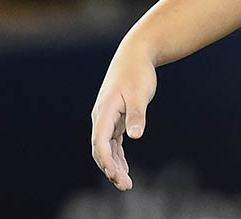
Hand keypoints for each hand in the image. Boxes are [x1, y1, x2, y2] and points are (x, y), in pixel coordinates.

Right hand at [90, 38, 157, 190]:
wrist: (136, 55)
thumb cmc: (138, 72)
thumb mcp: (140, 93)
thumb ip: (137, 115)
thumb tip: (135, 136)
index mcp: (104, 110)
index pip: (100, 142)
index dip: (107, 161)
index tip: (117, 176)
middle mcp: (101, 116)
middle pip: (100, 149)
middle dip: (110, 169)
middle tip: (126, 185)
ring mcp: (107, 118)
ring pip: (106, 148)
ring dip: (114, 166)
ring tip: (126, 184)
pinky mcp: (115, 118)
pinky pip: (112, 142)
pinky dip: (117, 156)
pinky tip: (125, 169)